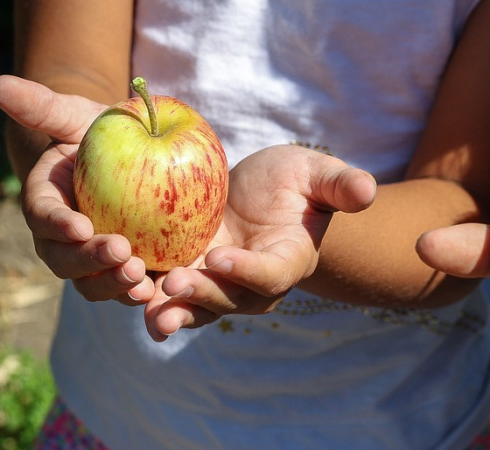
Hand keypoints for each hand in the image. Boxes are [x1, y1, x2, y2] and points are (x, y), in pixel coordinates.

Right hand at [0, 75, 155, 304]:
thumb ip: (43, 106)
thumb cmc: (100, 134)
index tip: (80, 226)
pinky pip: (129, 291)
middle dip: (90, 263)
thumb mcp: (77, 116)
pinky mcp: (126, 272)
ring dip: (115, 286)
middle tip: (122, 253)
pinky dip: (143, 299)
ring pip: (95, 285)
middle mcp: (63, 241)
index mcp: (45, 204)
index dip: (58, 225)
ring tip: (142, 280)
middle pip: (66, 262)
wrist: (130, 159)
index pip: (43, 217)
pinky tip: (164, 294)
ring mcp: (93, 263)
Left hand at [145, 145, 376, 339]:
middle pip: (229, 300)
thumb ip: (339, 184)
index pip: (271, 274)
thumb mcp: (317, 174)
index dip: (248, 271)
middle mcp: (253, 284)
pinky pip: (169, 293)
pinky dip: (148, 295)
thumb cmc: (294, 183)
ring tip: (146, 308)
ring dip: (172, 309)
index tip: (222, 257)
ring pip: (196, 307)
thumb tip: (366, 190)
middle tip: (174, 284)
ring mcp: (219, 285)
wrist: (261, 196)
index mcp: (288, 260)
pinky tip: (123, 290)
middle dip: (202, 295)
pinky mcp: (189, 275)